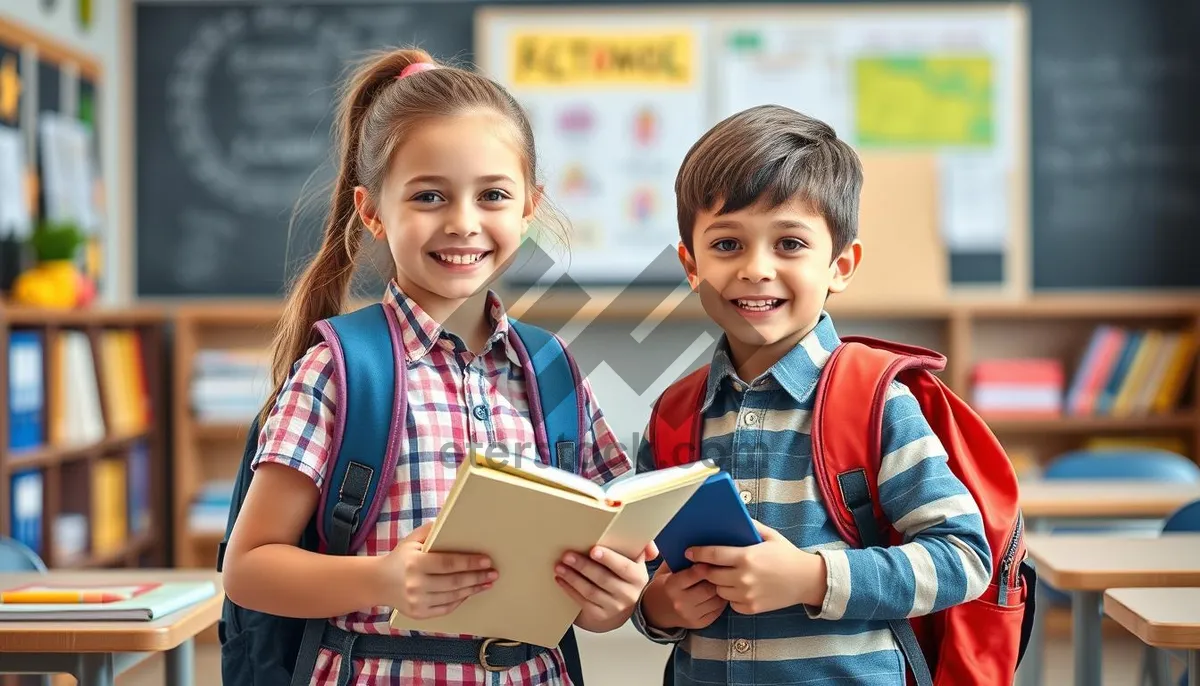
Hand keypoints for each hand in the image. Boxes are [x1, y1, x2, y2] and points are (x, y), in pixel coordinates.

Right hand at [379, 522, 497, 619]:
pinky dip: (460, 600)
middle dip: (477, 577)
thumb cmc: (400, 558)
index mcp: (415, 563)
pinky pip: (446, 608)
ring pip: (453, 597)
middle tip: (493, 573)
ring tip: (487, 582)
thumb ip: (432, 530)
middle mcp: (416, 584)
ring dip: (473, 589)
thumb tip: (453, 519)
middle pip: (454, 582)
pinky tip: (470, 592)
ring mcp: (417, 601)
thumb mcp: (412, 540)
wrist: (378, 582)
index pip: (448, 564)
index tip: (487, 561)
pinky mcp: (419, 614)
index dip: (469, 563)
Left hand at [555, 542, 656, 631]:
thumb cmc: (624, 578)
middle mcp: (628, 594)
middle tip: (568, 555)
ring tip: (560, 566)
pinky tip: (561, 580)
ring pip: (591, 591)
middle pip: (604, 579)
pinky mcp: (600, 616)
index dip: (609, 559)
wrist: (621, 609)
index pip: (624, 567)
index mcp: (638, 577)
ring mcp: (614, 607)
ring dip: (573, 578)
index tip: (594, 550)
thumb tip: (651, 549)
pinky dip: (570, 590)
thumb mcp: (636, 563)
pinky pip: (583, 602)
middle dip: (584, 566)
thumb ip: (642, 550)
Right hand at [640, 561, 727, 630]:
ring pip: (716, 600)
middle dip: (718, 578)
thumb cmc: (662, 587)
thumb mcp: (665, 572)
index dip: (706, 565)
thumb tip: (696, 546)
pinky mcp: (699, 623)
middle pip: (708, 588)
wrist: (655, 613)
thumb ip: (678, 560)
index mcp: (671, 586)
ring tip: (724, 580)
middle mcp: (681, 602)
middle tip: (724, 569)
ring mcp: (691, 615)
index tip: (712, 559)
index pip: (694, 574)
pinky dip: (721, 600)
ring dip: (722, 589)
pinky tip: (719, 593)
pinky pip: (718, 610)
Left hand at [687, 521, 826, 614]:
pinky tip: (737, 587)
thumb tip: (733, 518)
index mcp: (747, 556)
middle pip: (711, 574)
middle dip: (705, 569)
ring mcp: (747, 594)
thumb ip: (750, 526)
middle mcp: (744, 577)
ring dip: (718, 583)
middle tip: (704, 565)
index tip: (688, 552)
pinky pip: (731, 603)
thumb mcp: (770, 535)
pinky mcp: (751, 608)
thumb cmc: (787, 555)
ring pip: (719, 590)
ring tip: (723, 576)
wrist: (807, 580)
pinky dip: (731, 596)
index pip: (713, 555)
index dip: (697, 553)